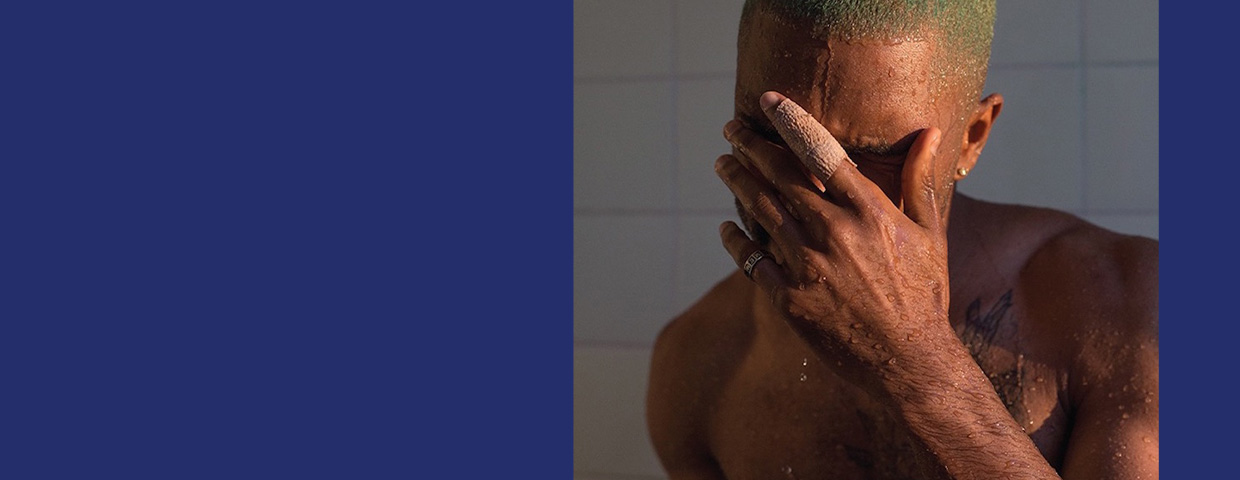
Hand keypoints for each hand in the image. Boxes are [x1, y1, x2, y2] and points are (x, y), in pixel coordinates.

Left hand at [716, 91, 951, 391]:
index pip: (821, 151)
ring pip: (759, 211)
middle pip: (780, 175)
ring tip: (723, 163)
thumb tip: (930, 131)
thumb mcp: (930, 234)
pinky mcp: (789, 299)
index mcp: (870, 211)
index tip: (768, 101)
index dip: (790, 121)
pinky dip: (735, 240)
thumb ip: (920, 180)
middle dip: (751, 147)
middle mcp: (835, 232)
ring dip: (737, 182)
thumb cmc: (923, 294)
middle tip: (732, 127)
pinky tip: (726, 227)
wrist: (909, 362)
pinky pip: (750, 261)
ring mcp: (808, 266)